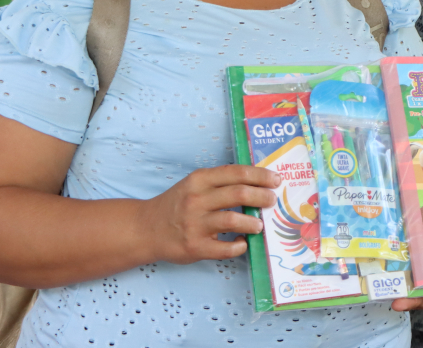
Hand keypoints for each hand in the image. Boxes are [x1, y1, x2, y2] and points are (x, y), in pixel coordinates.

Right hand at [142, 165, 279, 263]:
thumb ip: (221, 182)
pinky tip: (242, 243)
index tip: (276, 180)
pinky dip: (239, 246)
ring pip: (233, 220)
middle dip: (262, 196)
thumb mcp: (194, 185)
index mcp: (199, 180)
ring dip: (252, 222)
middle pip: (239, 194)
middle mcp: (197, 200)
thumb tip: (259, 184)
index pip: (236, 173)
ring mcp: (195, 224)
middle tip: (272, 201)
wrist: (146, 229)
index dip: (260, 175)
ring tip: (259, 225)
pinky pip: (224, 248)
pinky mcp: (194, 247)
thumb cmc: (177, 204)